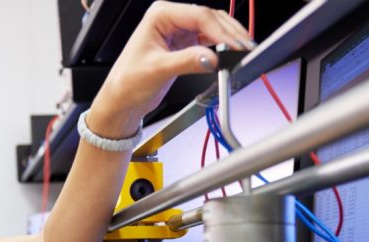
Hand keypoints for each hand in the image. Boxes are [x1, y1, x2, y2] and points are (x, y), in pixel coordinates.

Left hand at [88, 2, 252, 136]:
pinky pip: (210, 40)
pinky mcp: (185, 44)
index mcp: (160, 15)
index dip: (221, 30)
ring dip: (229, 39)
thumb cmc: (128, 82)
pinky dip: (222, 47)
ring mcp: (179, 30)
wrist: (122, 100)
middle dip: (230, 33)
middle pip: (210, 19)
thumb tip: (211, 58)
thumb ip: (186, 62)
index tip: (235, 45)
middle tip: (246, 48)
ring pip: (213, 28)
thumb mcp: (158, 70)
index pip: (199, 15)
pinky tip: (231, 54)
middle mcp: (170, 18)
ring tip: (244, 51)